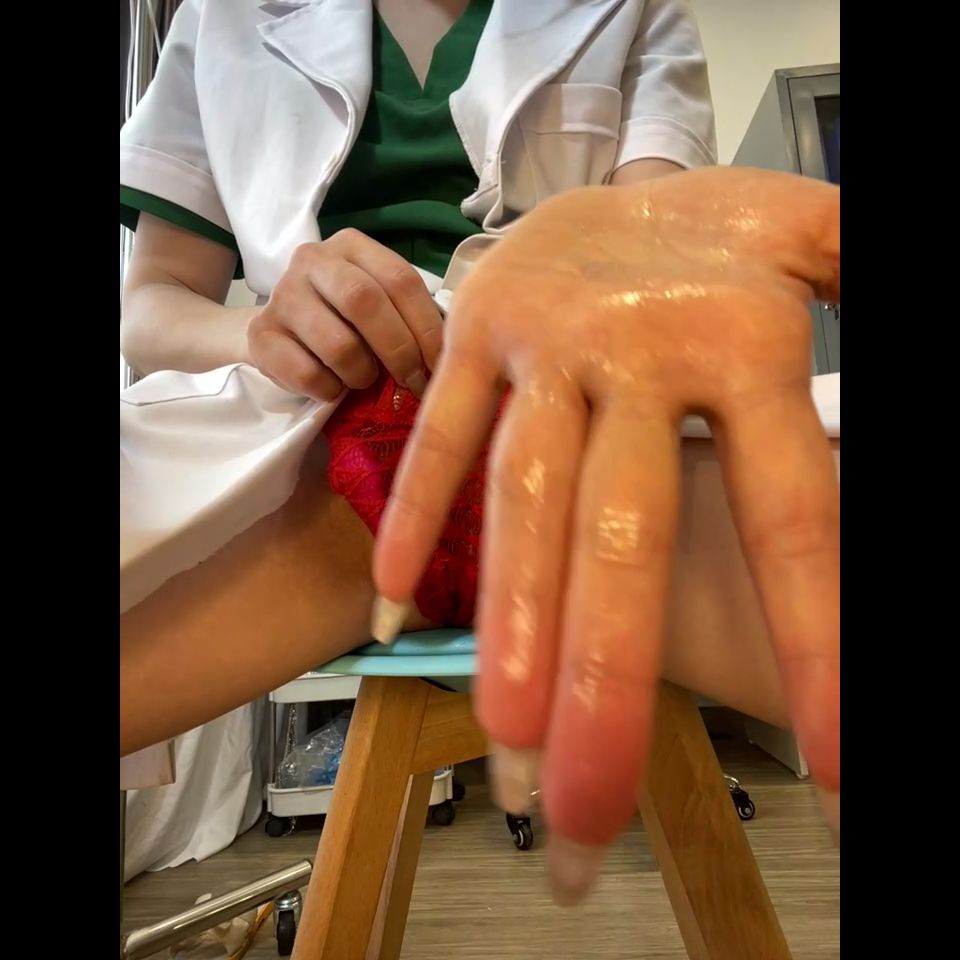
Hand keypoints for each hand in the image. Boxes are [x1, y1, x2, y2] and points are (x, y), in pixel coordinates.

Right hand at [247, 229, 442, 399]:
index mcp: (351, 245)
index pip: (400, 279)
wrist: (278, 332)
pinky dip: (330, 390)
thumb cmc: (342, 319)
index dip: (427, 326)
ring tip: (362, 379)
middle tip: (411, 381)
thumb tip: (448, 356)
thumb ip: (407, 315)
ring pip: (338, 344)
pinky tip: (332, 387)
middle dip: (398, 350)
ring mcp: (282, 296)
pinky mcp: (261, 335)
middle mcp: (312, 260)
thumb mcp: (377, 303)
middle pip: (365, 302)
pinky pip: (308, 374)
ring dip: (361, 374)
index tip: (441, 364)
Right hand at [373, 167, 839, 899]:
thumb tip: (895, 366)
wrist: (616, 174)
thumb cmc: (725, 237)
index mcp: (744, 345)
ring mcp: (545, 345)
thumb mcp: (821, 247)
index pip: (792, 513)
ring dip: (509, 615)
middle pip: (627, 532)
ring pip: (524, 496)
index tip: (831, 763)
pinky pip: (445, 431)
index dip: (814, 637)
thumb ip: (867, 293)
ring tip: (500, 733)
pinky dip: (415, 509)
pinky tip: (391, 600)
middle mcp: (640, 351)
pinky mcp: (475, 334)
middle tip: (588, 809)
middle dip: (610, 674)